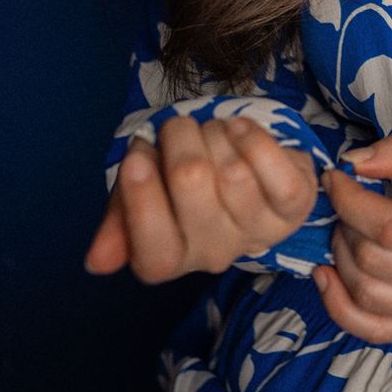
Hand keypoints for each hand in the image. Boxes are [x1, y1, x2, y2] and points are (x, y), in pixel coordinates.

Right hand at [83, 114, 319, 283]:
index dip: (142, 196)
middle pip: (191, 183)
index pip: (154, 250)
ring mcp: (258, 233)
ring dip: (217, 135)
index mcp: (170, 257)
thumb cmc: (188, 182)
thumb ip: (120, 219)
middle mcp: (214, 255)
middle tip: (179, 129)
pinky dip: (255, 139)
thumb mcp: (145, 194)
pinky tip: (240, 129)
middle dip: (180, 138)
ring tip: (213, 132)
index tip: (138, 152)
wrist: (248, 170)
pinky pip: (278, 173)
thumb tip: (97, 261)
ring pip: (234, 174)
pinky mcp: (295, 208)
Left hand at [313, 131, 391, 343]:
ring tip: (345, 227)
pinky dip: (340, 308)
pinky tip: (329, 275)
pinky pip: (376, 331)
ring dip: (340, 258)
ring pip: (367, 297)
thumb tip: (354, 161)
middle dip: (343, 224)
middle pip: (375, 262)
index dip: (351, 201)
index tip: (338, 175)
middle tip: (345, 197)